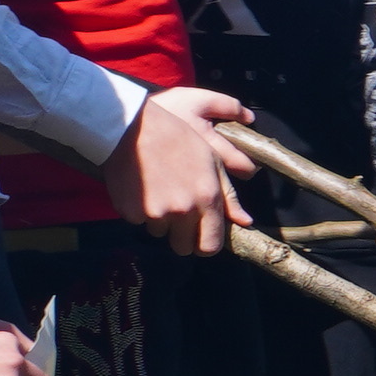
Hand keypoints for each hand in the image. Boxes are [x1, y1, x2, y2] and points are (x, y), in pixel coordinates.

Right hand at [107, 87, 255, 254]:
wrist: (132, 128)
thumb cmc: (176, 139)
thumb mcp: (211, 161)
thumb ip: (228, 196)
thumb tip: (245, 222)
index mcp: (207, 198)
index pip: (211, 246)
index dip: (205, 245)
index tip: (200, 237)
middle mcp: (184, 210)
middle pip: (183, 248)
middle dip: (181, 237)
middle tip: (177, 215)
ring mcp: (156, 213)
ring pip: (160, 234)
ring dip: (160, 221)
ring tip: (158, 191)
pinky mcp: (131, 212)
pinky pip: (139, 223)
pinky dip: (139, 211)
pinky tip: (141, 188)